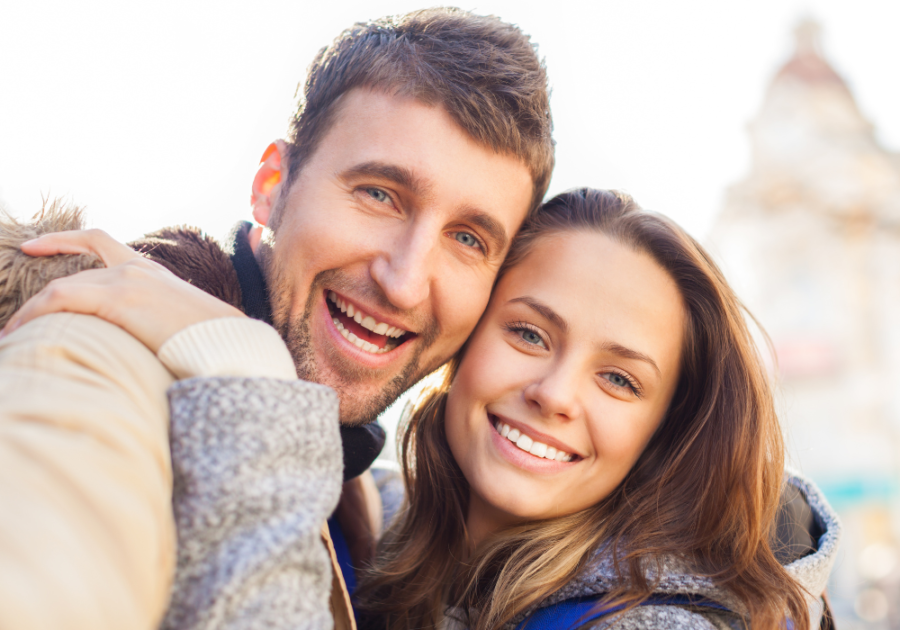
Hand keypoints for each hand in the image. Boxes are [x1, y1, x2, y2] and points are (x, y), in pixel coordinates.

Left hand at [1, 229, 244, 352]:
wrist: (227, 344)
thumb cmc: (210, 343)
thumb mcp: (179, 325)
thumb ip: (157, 322)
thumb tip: (146, 343)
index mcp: (151, 272)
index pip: (102, 241)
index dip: (66, 239)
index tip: (36, 247)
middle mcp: (137, 269)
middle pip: (78, 259)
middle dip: (45, 268)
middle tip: (20, 282)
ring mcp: (127, 281)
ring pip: (60, 287)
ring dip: (30, 310)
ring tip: (10, 332)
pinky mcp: (119, 299)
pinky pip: (60, 299)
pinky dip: (34, 314)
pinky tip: (19, 332)